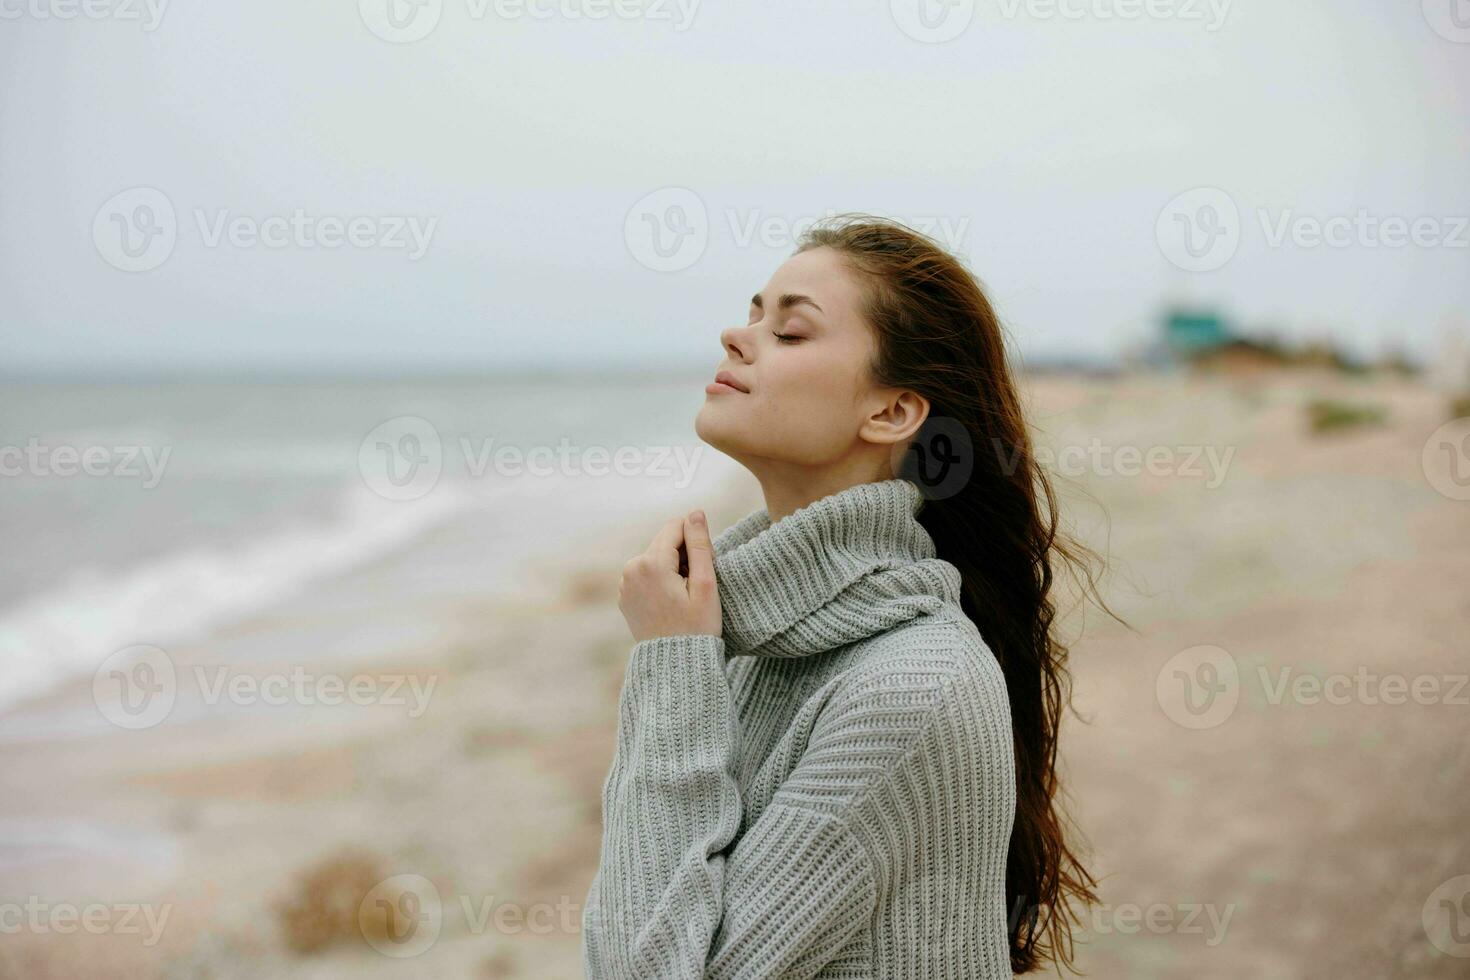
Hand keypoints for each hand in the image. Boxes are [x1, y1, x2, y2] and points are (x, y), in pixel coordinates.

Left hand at [618, 510, 721, 642]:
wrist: (674, 666)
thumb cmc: (696, 627)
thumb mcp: (705, 584)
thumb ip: (700, 544)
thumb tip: (696, 512)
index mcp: (651, 563)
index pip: (676, 527)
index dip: (696, 543)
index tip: (703, 570)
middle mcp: (631, 568)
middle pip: (665, 542)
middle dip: (684, 556)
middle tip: (695, 588)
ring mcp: (624, 582)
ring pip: (656, 557)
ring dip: (672, 568)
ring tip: (683, 598)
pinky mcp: (624, 595)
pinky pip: (646, 574)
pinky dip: (660, 581)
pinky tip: (670, 604)